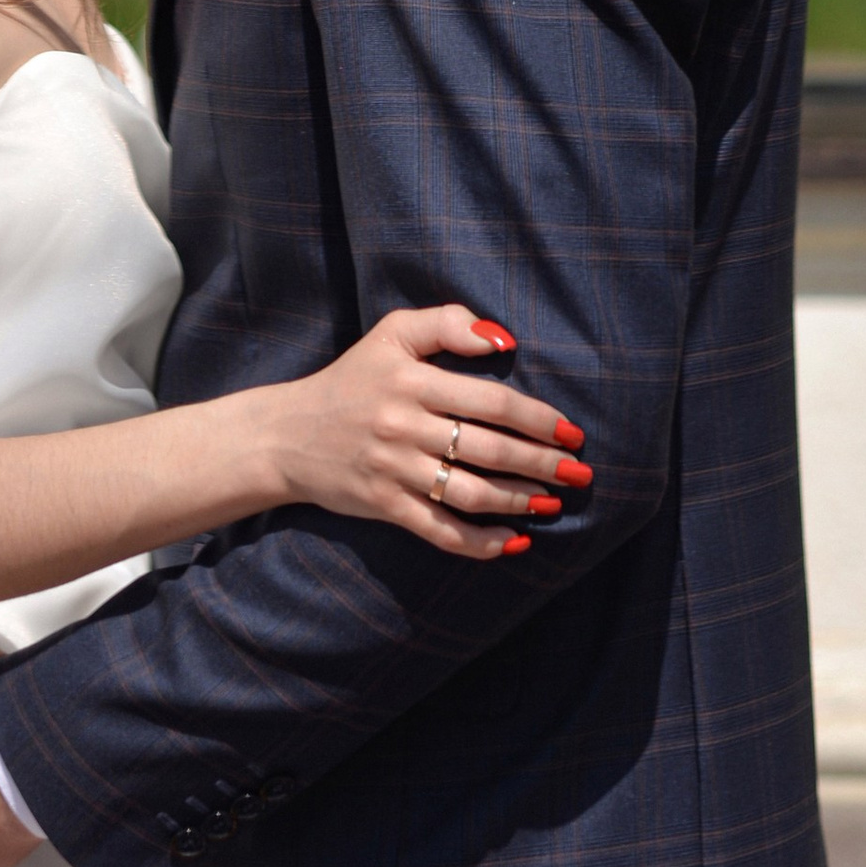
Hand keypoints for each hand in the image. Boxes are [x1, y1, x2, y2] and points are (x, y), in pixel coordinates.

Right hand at [262, 306, 588, 558]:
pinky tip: (512, 541)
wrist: (286, 434)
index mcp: (413, 380)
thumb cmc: (351, 380)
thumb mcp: (391, 333)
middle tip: (579, 472)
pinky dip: (479, 542)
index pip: (490, 400)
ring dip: (519, 501)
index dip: (537, 417)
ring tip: (553, 503)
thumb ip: (446, 324)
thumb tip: (503, 339)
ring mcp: (395, 469)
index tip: (571, 431)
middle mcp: (405, 425)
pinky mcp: (384, 506)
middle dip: (542, 463)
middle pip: (489, 449)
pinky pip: (440, 530)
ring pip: (470, 492)